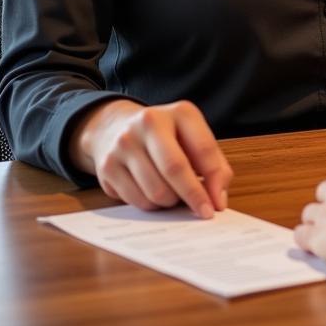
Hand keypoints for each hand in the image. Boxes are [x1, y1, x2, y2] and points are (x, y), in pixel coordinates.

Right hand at [68, 98, 232, 218]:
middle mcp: (150, 122)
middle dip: (192, 196)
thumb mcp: (193, 139)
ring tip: (174, 196)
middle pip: (175, 168)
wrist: (115, 128)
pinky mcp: (107, 166)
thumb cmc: (166, 138)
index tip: (217, 204)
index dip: (213, 180)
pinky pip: (136, 200)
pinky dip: (151, 205)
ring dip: (170, 202)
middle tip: (202, 213)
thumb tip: (217, 200)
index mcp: (180, 113)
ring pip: (155, 190)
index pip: (203, 148)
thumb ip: (213, 165)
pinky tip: (153, 194)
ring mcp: (125, 143)